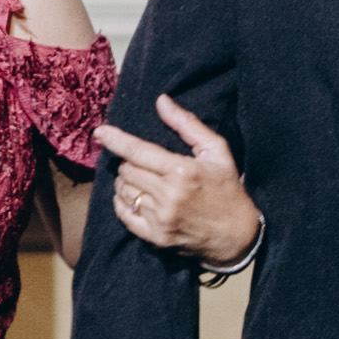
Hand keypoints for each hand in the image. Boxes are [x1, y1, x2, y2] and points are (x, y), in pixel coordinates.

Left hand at [93, 100, 262, 266]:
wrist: (238, 236)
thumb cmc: (227, 188)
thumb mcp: (216, 151)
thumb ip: (187, 124)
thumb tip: (161, 101)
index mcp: (182, 171)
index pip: (137, 151)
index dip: (115, 140)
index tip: (100, 132)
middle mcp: (168, 195)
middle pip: (127, 170)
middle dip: (129, 162)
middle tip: (145, 162)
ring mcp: (160, 219)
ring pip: (123, 191)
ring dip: (126, 181)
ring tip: (143, 179)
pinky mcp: (155, 237)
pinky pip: (124, 214)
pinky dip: (123, 202)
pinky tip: (134, 197)